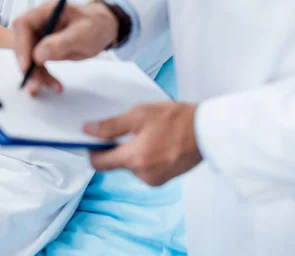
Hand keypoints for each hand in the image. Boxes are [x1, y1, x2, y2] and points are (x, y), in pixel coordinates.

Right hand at [12, 0, 118, 93]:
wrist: (104, 29)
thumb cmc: (96, 25)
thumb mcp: (83, 34)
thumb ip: (61, 43)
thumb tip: (37, 55)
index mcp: (48, 11)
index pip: (23, 24)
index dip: (21, 45)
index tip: (27, 65)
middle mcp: (40, 21)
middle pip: (22, 42)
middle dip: (26, 65)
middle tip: (34, 84)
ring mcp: (41, 34)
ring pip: (29, 56)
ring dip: (35, 75)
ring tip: (48, 88)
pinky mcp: (44, 47)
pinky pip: (38, 63)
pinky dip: (44, 75)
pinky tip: (55, 85)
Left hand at [84, 102, 201, 186]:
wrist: (205, 131)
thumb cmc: (176, 119)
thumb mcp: (140, 114)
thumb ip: (111, 125)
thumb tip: (88, 130)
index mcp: (135, 158)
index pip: (99, 163)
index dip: (93, 150)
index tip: (95, 138)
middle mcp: (142, 174)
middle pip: (116, 163)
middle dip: (118, 147)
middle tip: (131, 128)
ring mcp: (153, 180)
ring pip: (131, 165)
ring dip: (133, 151)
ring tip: (149, 133)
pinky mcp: (163, 180)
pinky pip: (144, 169)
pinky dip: (145, 157)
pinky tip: (157, 142)